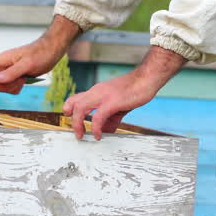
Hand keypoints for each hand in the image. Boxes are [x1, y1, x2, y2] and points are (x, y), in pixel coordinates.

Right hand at [0, 15, 80, 93]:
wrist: (53, 50)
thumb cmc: (41, 53)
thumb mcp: (28, 64)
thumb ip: (12, 72)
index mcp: (3, 58)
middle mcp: (4, 64)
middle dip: (2, 86)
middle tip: (16, 82)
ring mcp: (10, 70)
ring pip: (1, 85)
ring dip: (10, 88)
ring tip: (23, 81)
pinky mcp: (16, 75)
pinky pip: (10, 86)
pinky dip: (16, 88)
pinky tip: (25, 82)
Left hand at [63, 45, 186, 139]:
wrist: (146, 79)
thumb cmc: (135, 90)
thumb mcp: (119, 105)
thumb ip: (110, 118)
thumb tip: (104, 131)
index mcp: (97, 91)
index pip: (76, 98)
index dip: (69, 110)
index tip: (71, 121)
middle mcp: (97, 91)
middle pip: (74, 103)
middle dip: (71, 120)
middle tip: (77, 133)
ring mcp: (104, 96)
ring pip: (80, 108)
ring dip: (78, 124)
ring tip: (82, 135)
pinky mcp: (112, 102)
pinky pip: (98, 117)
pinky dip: (95, 128)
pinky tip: (98, 135)